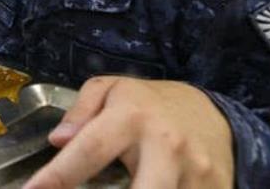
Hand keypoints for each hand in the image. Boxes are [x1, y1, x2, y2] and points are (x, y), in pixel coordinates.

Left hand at [23, 77, 233, 188]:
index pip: (89, 150)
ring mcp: (197, 173)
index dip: (57, 176)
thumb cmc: (149, 104)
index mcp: (133, 116)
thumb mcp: (110, 90)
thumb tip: (57, 139)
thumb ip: (80, 111)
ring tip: (122, 186)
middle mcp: (166, 145)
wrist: (212, 112)